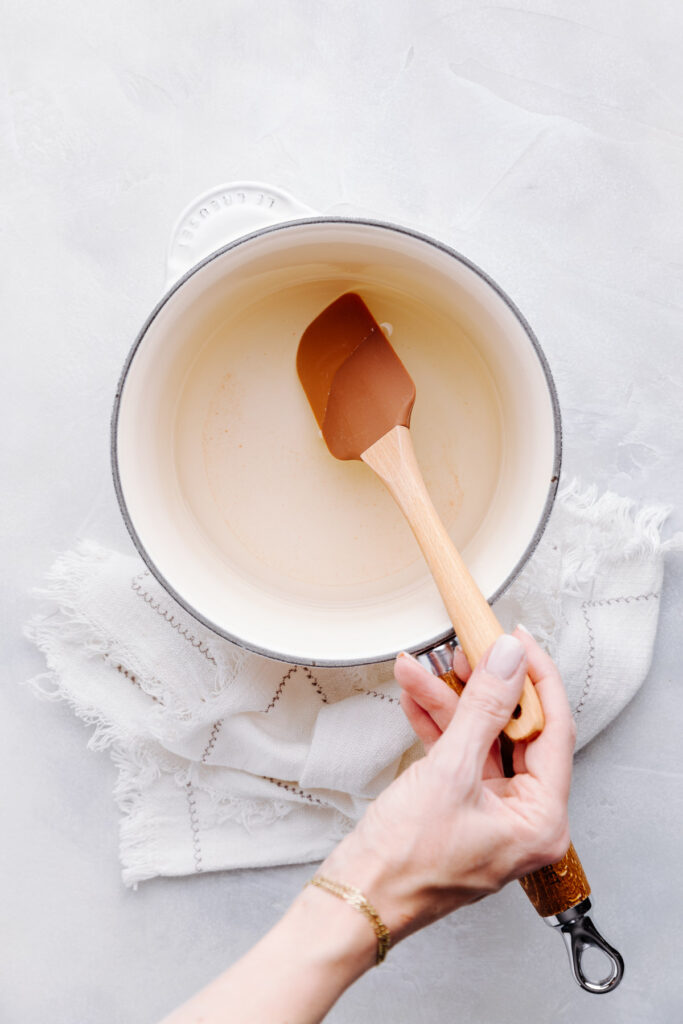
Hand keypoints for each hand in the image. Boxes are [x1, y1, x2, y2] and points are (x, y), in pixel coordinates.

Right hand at [319, 629, 575, 941]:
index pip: (553, 730)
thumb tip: (509, 661)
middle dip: (483, 687)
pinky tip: (416, 697)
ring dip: (450, 702)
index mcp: (541, 820)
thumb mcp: (448, 772)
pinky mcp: (461, 808)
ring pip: (480, 738)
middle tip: (467, 649)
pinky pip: (458, 755)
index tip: (518, 642)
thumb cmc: (403, 863)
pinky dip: (437, 725)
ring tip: (424, 669)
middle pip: (515, 731)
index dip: (535, 678)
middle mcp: (524, 818)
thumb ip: (483, 708)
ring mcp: (491, 813)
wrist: (355, 899)